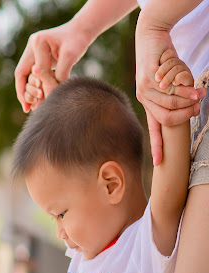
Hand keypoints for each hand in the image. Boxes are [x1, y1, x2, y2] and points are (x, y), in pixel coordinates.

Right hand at [15, 22, 91, 112]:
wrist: (81, 30)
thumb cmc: (77, 41)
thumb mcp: (70, 56)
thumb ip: (60, 74)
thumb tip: (49, 94)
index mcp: (38, 42)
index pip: (34, 69)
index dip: (35, 86)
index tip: (39, 99)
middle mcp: (31, 46)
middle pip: (22, 74)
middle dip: (24, 92)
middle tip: (29, 107)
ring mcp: (32, 52)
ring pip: (24, 76)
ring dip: (27, 91)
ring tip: (31, 107)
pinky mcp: (36, 58)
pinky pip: (30, 75)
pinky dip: (32, 87)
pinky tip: (35, 100)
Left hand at [135, 13, 204, 164]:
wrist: (151, 39)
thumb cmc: (162, 62)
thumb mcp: (170, 83)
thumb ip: (177, 96)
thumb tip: (191, 109)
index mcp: (148, 103)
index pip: (153, 128)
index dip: (157, 145)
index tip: (160, 163)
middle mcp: (143, 97)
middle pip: (165, 118)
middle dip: (185, 116)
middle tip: (198, 108)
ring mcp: (144, 87)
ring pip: (171, 102)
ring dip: (188, 100)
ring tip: (199, 94)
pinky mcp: (149, 75)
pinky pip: (170, 87)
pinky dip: (184, 87)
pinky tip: (190, 82)